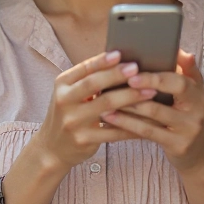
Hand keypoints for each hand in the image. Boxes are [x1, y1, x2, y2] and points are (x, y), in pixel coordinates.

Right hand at [30, 51, 157, 173]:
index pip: (83, 69)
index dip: (102, 61)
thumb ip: (87, 80)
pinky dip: (133, 126)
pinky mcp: (84, 139)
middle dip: (118, 75)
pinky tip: (148, 121)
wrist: (52, 149)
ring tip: (151, 91)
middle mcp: (64, 100)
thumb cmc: (68, 114)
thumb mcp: (69, 94)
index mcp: (62, 84)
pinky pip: (114, 131)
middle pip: (94, 84)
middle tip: (138, 69)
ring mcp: (73, 121)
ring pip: (107, 106)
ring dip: (131, 97)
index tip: (120, 54)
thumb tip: (118, 60)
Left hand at [102, 49, 203, 172]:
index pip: (178, 82)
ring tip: (104, 100)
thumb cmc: (187, 114)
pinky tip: (110, 117)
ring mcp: (187, 131)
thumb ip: (186, 70)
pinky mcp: (177, 145)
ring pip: (152, 117)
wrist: (198, 152)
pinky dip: (127, 124)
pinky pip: (147, 132)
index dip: (155, 78)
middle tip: (113, 87)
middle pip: (164, 102)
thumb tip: (178, 50)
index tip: (132, 73)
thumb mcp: (193, 92)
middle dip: (137, 93)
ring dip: (126, 108)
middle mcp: (196, 112)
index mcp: (199, 94)